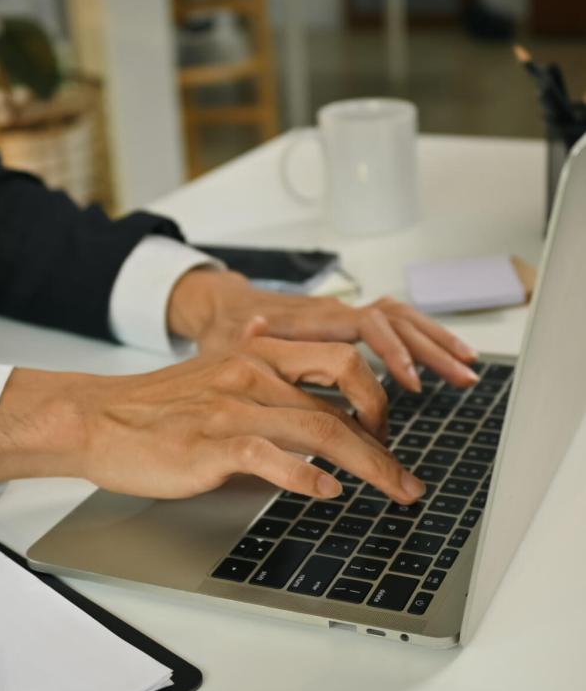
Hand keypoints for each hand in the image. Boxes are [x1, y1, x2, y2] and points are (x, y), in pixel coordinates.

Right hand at [0, 338, 425, 503]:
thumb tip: (316, 419)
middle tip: (403, 476)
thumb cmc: (158, 410)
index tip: (390, 435)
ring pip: (321, 429)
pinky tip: (326, 492)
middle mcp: (254, 373)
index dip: (378, 399)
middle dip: (387, 437)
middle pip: (344, 396)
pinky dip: (305, 476)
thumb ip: (267, 388)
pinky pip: (270, 456)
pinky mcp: (211, 443)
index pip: (342, 364)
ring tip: (395, 492)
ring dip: (369, 465)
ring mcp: (234, 408)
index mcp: (260, 354)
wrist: (97, 419)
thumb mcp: (219, 379)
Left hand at [168, 268, 478, 390]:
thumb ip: (246, 338)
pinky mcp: (352, 326)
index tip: (412, 383)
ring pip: (406, 322)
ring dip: (438, 344)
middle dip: (433, 349)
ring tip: (469, 371)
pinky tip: (448, 361)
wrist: (222, 307)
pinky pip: (399, 327)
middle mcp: (338, 311)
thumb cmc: (226, 329)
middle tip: (462, 377)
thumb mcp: (229, 340)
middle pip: (399, 321)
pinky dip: (426, 341)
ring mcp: (348, 316)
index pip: (368, 326)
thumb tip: (254, 328)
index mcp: (314, 316)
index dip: (392, 353)